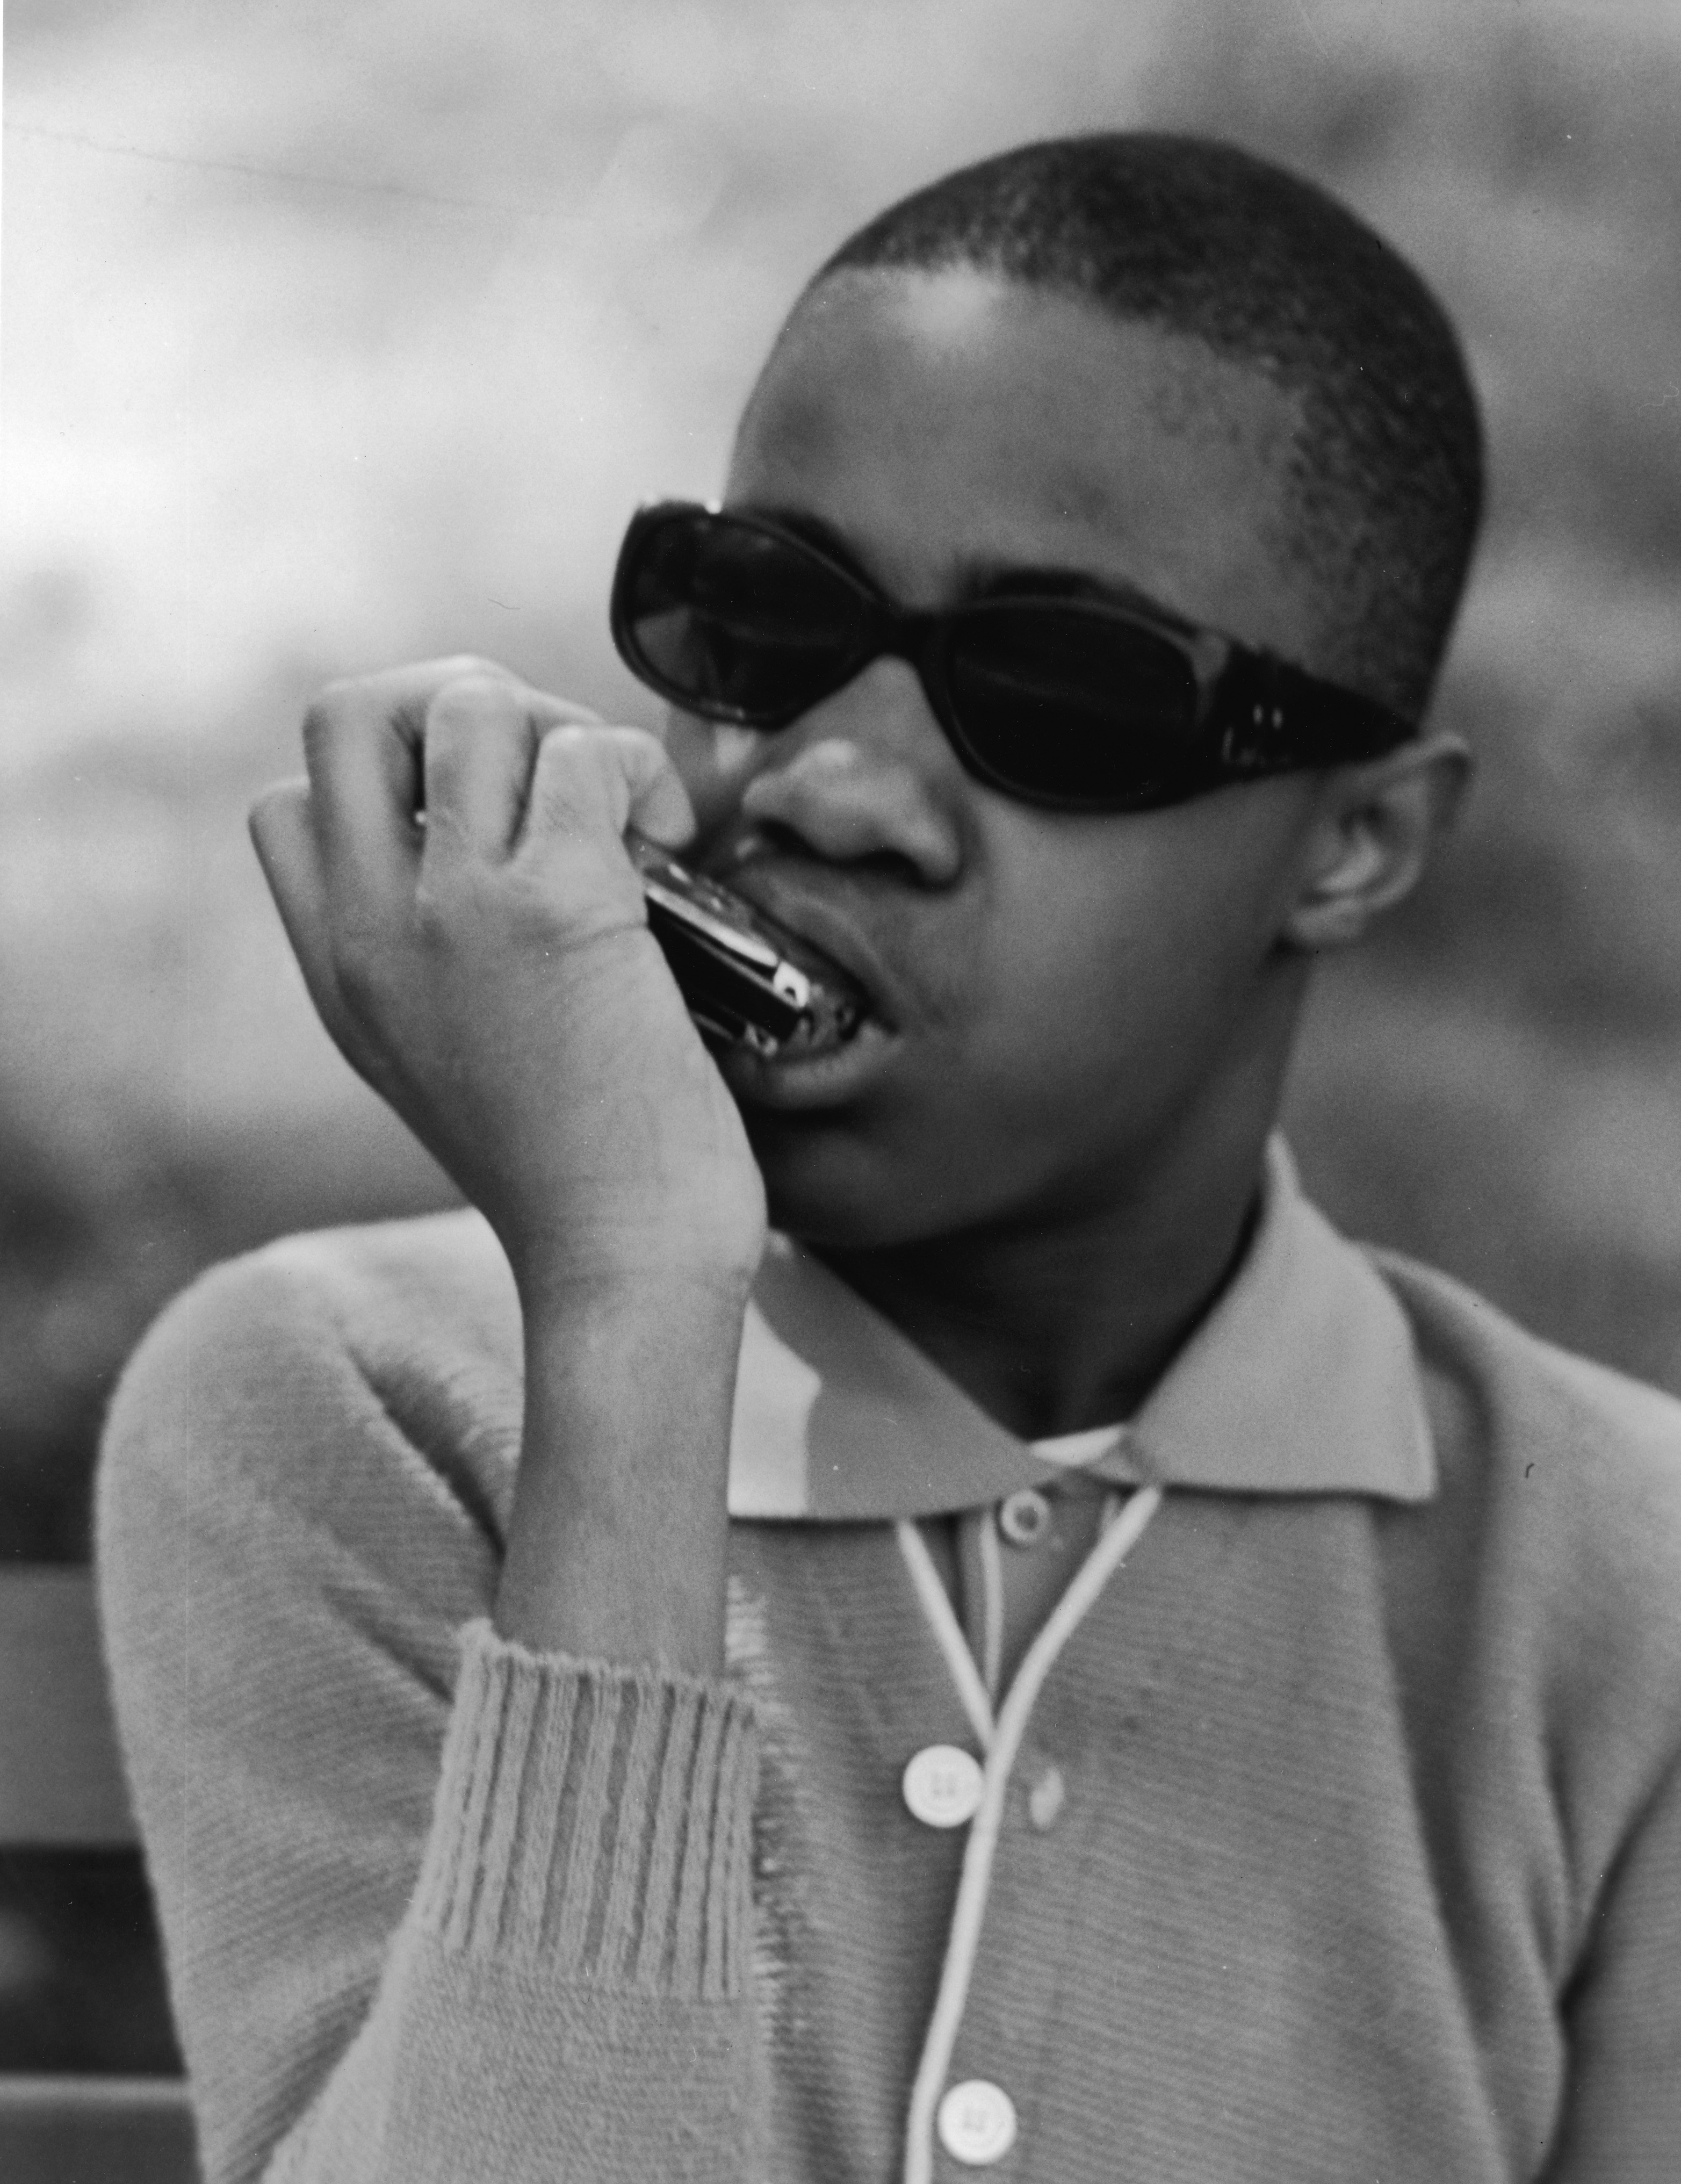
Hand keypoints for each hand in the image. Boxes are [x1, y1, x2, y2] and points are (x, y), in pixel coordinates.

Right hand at [249, 658, 767, 1301]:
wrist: (622, 1269)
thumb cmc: (575, 1180)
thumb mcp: (449, 1066)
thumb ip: (431, 961)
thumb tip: (498, 840)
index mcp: (342, 973)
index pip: (291, 805)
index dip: (389, 776)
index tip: (481, 826)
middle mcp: (374, 931)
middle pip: (350, 711)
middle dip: (456, 700)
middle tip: (545, 775)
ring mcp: (457, 912)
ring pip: (475, 704)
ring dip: (563, 728)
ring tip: (625, 816)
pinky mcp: (558, 908)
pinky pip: (582, 754)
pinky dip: (635, 772)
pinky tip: (669, 842)